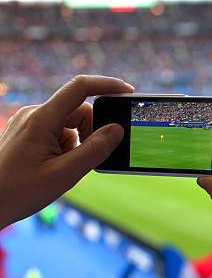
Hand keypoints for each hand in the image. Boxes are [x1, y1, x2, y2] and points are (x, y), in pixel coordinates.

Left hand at [0, 75, 133, 228]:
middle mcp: (34, 115)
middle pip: (79, 112)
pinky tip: (54, 167)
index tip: (129, 93)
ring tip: (63, 169)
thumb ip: (94, 150)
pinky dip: (66, 147)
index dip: (107, 85)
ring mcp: (29, 123)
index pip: (80, 88)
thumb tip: (117, 130)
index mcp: (41, 119)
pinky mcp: (27, 133)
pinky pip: (58, 132)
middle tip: (85, 160)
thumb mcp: (64, 175)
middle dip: (91, 133)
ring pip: (70, 124)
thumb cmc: (17, 192)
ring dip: (77, 144)